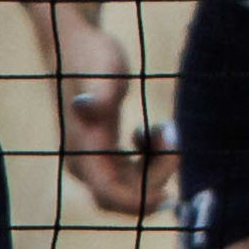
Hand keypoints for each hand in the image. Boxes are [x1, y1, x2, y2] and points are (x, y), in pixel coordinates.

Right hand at [27, 0, 175, 216]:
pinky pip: (131, 174)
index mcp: (82, 151)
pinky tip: (153, 132)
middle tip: (173, 136)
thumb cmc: (91, 56)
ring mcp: (92, 160)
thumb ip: (100, 94)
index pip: (109, 194)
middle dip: (156, 176)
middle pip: (124, 195)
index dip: (139, 202)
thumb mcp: (104, 70)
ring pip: (131, 186)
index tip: (169, 196)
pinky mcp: (102, 153)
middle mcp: (83, 163)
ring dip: (156, 165)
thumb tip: (84, 107)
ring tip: (166, 128)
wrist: (75, 46)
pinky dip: (150, 160)